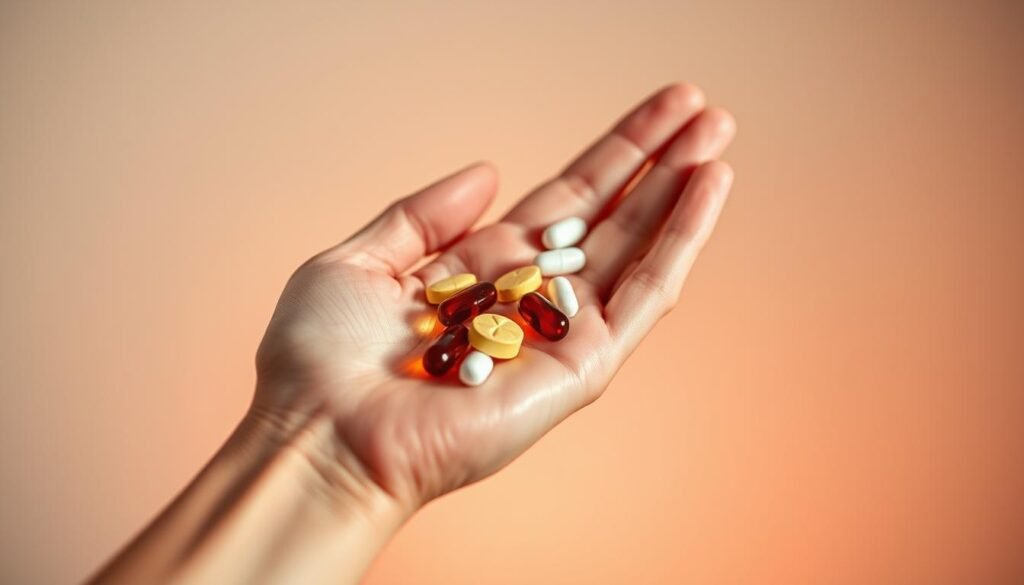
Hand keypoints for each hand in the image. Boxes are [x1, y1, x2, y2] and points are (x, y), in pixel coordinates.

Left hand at [251, 83, 735, 513]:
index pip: (565, 203)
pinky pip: (644, 296)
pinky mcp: (581, 368)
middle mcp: (530, 302)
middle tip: (708, 110)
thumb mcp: (359, 259)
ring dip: (682, 191)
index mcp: (483, 273)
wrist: (317, 434)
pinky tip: (709, 188)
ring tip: (718, 131)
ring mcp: (561, 335)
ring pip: (638, 250)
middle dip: (659, 163)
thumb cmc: (321, 359)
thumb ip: (424, 216)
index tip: (660, 110)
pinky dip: (681, 240)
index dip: (612, 155)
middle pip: (611, 219)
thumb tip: (489, 172)